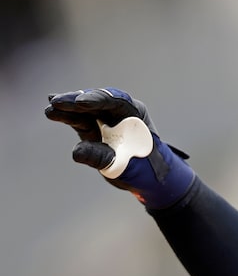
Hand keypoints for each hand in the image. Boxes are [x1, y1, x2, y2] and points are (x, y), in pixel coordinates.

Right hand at [45, 88, 194, 208]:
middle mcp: (119, 112)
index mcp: (135, 114)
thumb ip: (102, 158)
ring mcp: (104, 118)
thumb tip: (76, 152)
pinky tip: (52, 111)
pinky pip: (78, 118)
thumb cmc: (143, 168)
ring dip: (67, 107)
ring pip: (84, 108)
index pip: (116, 101)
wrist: (147, 176)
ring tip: (51, 107)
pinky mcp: (92, 127)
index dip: (97, 99)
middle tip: (57, 101)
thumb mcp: (126, 167)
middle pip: (96, 101)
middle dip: (76, 101)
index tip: (81, 102)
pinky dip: (66, 115)